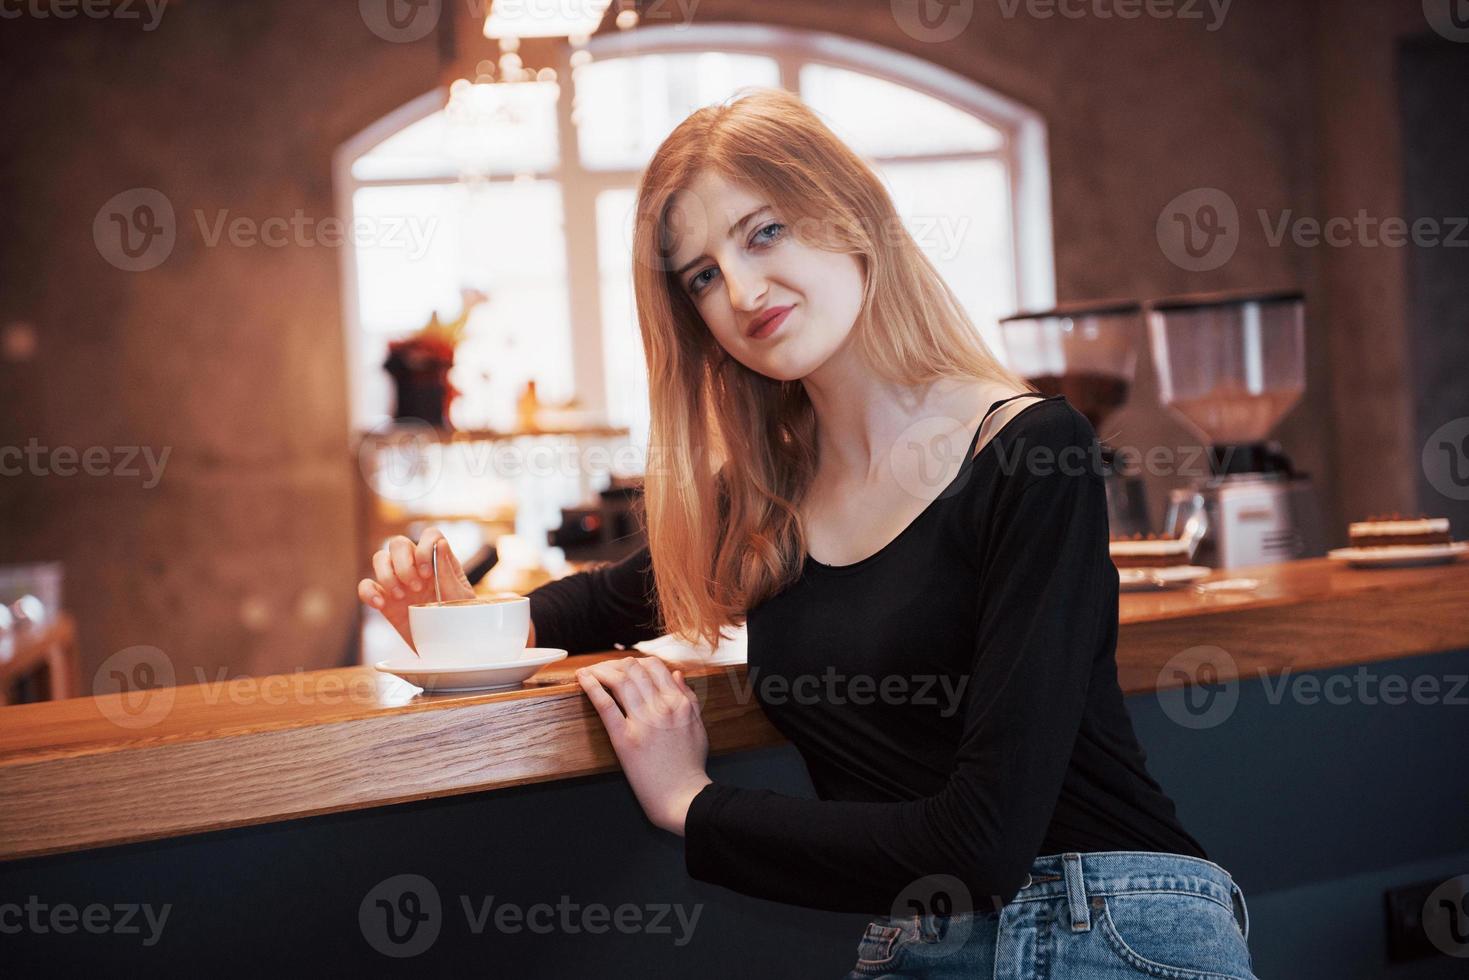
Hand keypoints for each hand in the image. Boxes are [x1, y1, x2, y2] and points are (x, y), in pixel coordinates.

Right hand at [357, 527, 473, 652]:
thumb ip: (448, 573)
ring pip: (380, 558)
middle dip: (404, 564)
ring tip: (402, 597)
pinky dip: (368, 592)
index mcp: (440, 562)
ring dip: (388, 575)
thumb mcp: (459, 599)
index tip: (428, 573)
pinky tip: (380, 604)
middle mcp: (417, 566)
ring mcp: (398, 582)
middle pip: (399, 543)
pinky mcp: (384, 600)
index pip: (429, 536)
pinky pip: (366, 585)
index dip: (424, 548)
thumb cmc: (459, 622)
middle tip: (416, 588)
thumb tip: (439, 544)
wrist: (446, 649)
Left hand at [577, 656, 712, 834]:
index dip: (637, 662)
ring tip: (591, 672)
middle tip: (605, 670)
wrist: (683, 797)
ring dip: (601, 670)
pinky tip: (583, 679)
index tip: (626, 668)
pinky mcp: (624, 738)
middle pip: (634, 669)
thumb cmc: (690, 766)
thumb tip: (677, 674)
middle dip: (616, 664)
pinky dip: (592, 687)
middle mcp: (661, 707)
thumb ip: (689, 698)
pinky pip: (605, 704)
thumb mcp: (698, 727)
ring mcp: (642, 721)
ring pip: (619, 680)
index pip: (655, 666)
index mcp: (679, 703)